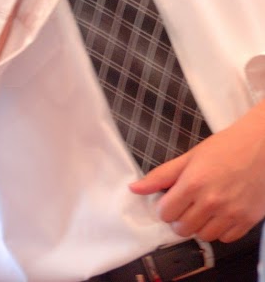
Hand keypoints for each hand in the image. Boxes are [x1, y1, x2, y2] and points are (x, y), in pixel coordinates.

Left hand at [129, 100, 264, 242]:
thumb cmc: (226, 146)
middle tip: (186, 204)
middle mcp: (211, 202)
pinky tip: (220, 214)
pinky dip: (220, 230)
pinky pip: (225, 239)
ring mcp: (231, 214)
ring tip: (202, 208)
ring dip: (198, 225)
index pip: (166, 213)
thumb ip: (162, 175)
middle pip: (182, 228)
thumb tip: (134, 189)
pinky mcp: (247, 221)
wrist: (261, 146)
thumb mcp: (190, 156)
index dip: (164, 207)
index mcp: (193, 183)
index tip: (170, 200)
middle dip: (179, 218)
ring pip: (203, 236)